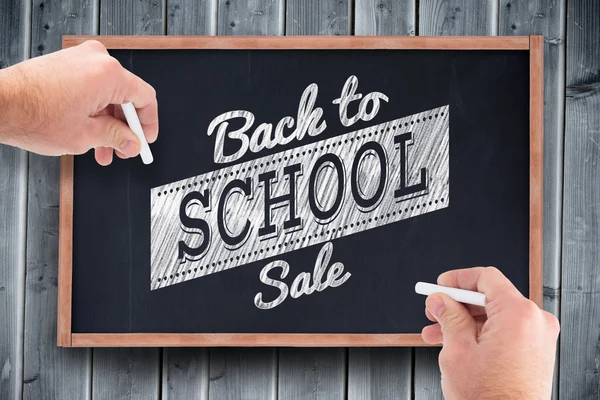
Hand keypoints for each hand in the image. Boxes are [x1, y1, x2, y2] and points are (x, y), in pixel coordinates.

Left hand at [0, 40, 157, 164]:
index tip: (144, 138)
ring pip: (107, 94)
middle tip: (122, 148)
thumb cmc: (33, 114)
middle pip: (125, 96)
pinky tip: (87, 132)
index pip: (145, 98)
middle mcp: (96, 60)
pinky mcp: (65, 63)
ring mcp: (79, 59)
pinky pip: (91, 87)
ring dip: (107, 122)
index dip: (148, 123)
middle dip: (124, 127)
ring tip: (101, 148)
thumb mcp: (86, 136)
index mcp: (108, 74)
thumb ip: (117, 138)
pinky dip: (93, 109)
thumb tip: (130, 142)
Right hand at [422, 267, 558, 399]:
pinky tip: (458, 343)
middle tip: (434, 311)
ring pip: (495, 316)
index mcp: (518, 314)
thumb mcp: (457, 350)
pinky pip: (506, 332)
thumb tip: (440, 300)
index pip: (486, 278)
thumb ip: (448, 316)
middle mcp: (535, 322)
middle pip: (490, 298)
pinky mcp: (536, 354)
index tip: (441, 285)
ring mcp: (539, 339)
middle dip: (457, 305)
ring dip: (465, 322)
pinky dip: (482, 334)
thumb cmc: (490, 398)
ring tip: (438, 334)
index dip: (458, 279)